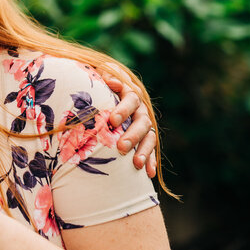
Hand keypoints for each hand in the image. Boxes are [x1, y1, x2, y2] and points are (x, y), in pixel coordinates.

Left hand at [100, 63, 156, 177]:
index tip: (112, 121)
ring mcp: (144, 124)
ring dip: (143, 151)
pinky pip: (150, 150)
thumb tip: (112, 82)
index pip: (130, 99)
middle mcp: (140, 109)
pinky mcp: (144, 138)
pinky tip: (147, 173)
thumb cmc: (99, 84)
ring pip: (148, 137)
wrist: (104, 91)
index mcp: (130, 93)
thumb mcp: (101, 76)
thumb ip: (106, 76)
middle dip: (132, 135)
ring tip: (136, 164)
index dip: (123, 110)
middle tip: (121, 146)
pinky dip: (149, 161)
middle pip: (141, 121)